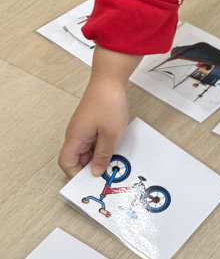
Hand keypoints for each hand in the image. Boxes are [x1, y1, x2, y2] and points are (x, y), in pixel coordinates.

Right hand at [58, 46, 139, 177]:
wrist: (110, 78)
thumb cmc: (108, 103)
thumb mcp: (110, 135)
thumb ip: (103, 155)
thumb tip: (95, 172)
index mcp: (75, 138)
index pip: (66, 163)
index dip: (77, 174)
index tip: (92, 180)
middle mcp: (76, 134)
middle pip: (77, 158)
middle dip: (90, 167)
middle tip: (107, 173)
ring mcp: (83, 127)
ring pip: (86, 149)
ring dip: (98, 156)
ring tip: (114, 160)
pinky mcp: (91, 122)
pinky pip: (93, 140)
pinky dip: (102, 146)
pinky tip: (114, 146)